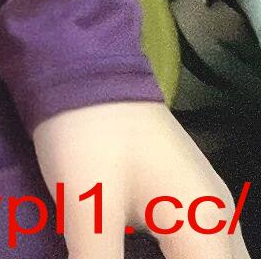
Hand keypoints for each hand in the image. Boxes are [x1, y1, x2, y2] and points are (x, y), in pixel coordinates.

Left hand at [32, 101, 251, 255]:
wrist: (81, 62)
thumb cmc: (88, 135)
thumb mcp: (87, 212)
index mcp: (204, 227)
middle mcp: (219, 219)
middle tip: (134, 257)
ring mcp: (208, 204)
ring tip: (136, 255)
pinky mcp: (188, 196)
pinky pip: (205, 250)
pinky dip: (185, 257)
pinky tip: (143, 255)